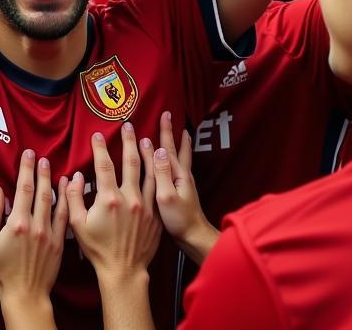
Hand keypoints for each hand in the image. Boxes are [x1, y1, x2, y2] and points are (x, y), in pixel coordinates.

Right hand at [0, 150, 68, 309]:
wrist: (25, 295)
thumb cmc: (2, 271)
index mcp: (18, 223)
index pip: (23, 189)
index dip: (27, 169)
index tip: (28, 154)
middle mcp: (36, 225)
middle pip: (40, 191)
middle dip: (41, 171)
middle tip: (42, 156)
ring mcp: (50, 233)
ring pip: (54, 201)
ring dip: (54, 182)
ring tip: (54, 168)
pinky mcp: (60, 243)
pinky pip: (65, 217)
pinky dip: (67, 200)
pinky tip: (69, 189)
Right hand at [66, 123, 161, 283]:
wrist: (123, 271)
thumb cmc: (98, 249)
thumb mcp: (77, 225)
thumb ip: (72, 198)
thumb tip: (74, 176)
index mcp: (109, 199)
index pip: (104, 165)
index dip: (100, 147)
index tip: (97, 135)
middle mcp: (129, 198)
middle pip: (130, 162)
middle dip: (129, 141)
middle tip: (128, 125)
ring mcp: (145, 206)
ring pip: (149, 172)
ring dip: (147, 153)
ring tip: (146, 138)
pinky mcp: (155, 215)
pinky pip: (158, 188)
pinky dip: (158, 173)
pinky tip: (158, 164)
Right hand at [145, 111, 218, 262]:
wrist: (194, 238)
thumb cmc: (179, 220)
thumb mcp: (166, 197)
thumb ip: (161, 174)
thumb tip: (157, 149)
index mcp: (177, 174)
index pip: (167, 147)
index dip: (162, 132)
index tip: (160, 115)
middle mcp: (182, 175)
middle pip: (175, 148)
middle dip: (170, 132)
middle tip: (168, 115)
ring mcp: (184, 183)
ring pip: (180, 156)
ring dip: (179, 143)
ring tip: (181, 132)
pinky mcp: (182, 191)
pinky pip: (179, 166)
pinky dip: (178, 157)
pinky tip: (173, 161)